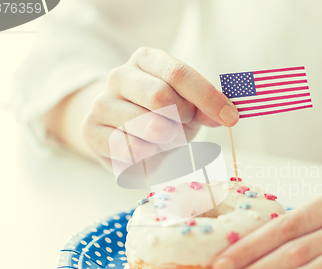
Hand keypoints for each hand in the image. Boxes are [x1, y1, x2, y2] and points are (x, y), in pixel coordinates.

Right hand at [81, 47, 238, 167]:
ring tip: (164, 140)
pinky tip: (148, 151)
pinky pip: (128, 148)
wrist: (125, 133)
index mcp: (147, 59)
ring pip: (146, 126)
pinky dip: (147, 156)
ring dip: (167, 141)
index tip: (231, 118)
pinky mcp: (90, 130)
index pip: (179, 74)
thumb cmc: (164, 116)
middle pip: (161, 97)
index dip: (208, 98)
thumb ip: (206, 108)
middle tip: (183, 127)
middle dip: (182, 119)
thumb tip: (227, 115)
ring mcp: (101, 102)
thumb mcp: (190, 107)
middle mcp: (120, 75)